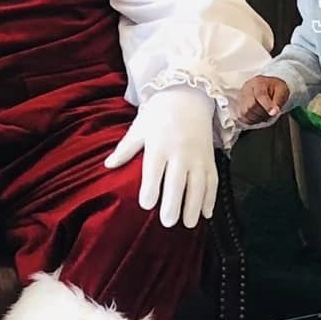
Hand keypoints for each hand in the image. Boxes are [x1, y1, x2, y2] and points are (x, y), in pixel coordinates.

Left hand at [105, 85, 217, 227]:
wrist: (189, 95)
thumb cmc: (159, 113)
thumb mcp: (139, 127)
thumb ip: (125, 149)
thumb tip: (107, 166)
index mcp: (159, 144)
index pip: (154, 170)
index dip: (151, 188)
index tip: (147, 204)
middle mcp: (180, 152)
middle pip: (177, 181)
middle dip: (173, 203)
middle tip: (168, 222)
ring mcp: (197, 156)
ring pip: (198, 184)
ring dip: (194, 205)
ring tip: (188, 224)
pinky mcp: (210, 158)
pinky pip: (213, 180)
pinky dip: (211, 197)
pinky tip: (207, 214)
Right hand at [233, 75, 291, 127]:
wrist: (269, 86)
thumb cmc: (275, 89)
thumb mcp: (282, 91)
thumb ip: (279, 101)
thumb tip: (274, 111)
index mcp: (259, 82)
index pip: (260, 95)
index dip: (267, 106)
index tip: (273, 113)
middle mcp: (247, 89)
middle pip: (251, 106)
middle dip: (262, 113)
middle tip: (270, 113)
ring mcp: (241, 97)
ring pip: (245, 113)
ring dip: (256, 118)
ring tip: (264, 114)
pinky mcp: (238, 105)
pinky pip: (242, 117)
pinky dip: (250, 120)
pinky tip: (257, 116)